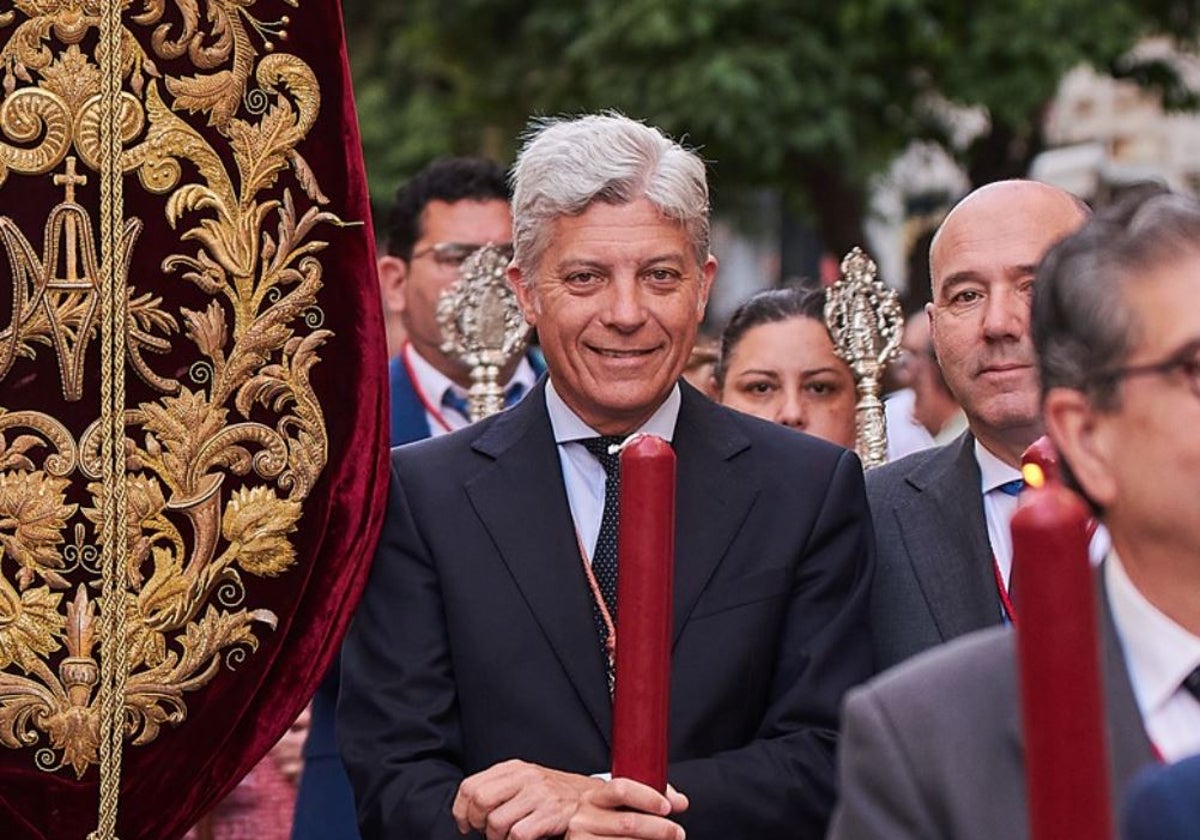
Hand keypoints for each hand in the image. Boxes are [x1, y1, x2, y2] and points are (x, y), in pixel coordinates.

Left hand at [453, 759, 602, 838]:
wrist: (595, 801)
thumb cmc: (558, 796)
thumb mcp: (528, 783)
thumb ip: (502, 788)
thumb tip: (469, 810)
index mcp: (514, 768)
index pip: (471, 785)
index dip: (461, 810)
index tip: (466, 825)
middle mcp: (525, 777)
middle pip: (480, 800)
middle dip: (477, 824)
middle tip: (484, 833)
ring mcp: (539, 794)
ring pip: (497, 821)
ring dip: (496, 839)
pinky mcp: (551, 813)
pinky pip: (518, 835)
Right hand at [566, 777, 688, 839]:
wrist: (579, 835)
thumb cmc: (604, 820)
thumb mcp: (619, 805)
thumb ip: (649, 797)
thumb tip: (680, 802)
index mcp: (593, 797)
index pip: (621, 789)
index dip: (647, 798)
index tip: (667, 807)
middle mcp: (583, 819)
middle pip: (628, 822)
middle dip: (660, 829)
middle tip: (678, 833)